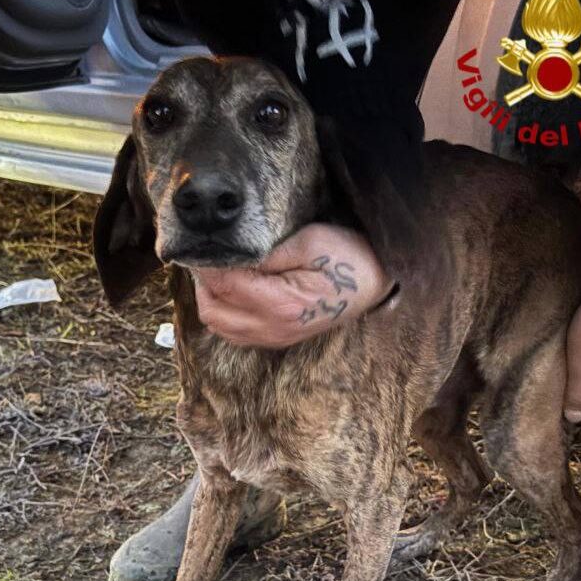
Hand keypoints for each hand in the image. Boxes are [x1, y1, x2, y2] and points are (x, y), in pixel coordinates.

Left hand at [193, 224, 392, 348]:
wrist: (376, 282)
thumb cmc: (346, 257)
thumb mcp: (308, 242)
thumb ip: (265, 253)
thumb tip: (227, 255)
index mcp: (279, 303)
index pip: (223, 285)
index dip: (207, 263)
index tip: (203, 243)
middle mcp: (273, 328)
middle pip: (213, 311)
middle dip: (204, 282)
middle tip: (209, 256)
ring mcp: (275, 337)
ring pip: (220, 326)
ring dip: (212, 298)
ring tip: (219, 271)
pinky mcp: (278, 338)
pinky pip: (235, 333)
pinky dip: (225, 313)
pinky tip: (234, 290)